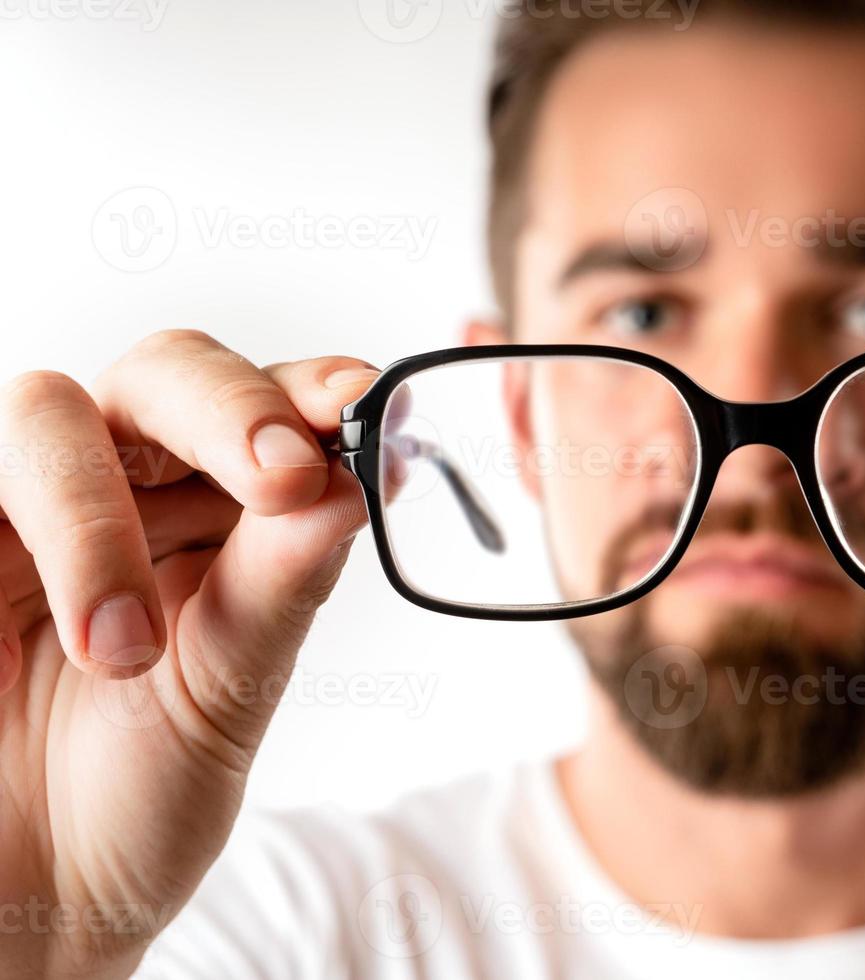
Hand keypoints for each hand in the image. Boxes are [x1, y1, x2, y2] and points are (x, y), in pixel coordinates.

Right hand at [0, 330, 372, 978]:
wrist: (35, 899)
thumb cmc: (141, 788)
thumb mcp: (230, 689)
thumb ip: (282, 584)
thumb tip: (354, 485)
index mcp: (211, 508)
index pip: (261, 406)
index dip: (303, 390)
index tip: (356, 403)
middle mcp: (118, 485)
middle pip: (163, 374)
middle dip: (227, 411)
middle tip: (281, 479)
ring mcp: (17, 511)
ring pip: (46, 417)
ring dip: (96, 519)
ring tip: (125, 650)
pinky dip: (29, 539)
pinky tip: (46, 636)